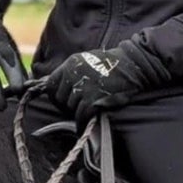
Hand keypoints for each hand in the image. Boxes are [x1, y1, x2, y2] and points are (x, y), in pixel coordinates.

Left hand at [45, 39, 169, 127]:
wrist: (135, 65)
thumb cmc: (111, 66)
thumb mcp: (86, 62)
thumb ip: (70, 74)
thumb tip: (47, 87)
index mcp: (70, 64)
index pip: (50, 85)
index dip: (55, 95)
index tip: (64, 99)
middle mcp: (74, 74)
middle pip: (58, 99)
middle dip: (67, 104)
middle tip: (80, 104)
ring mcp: (83, 87)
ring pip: (70, 108)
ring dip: (78, 111)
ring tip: (90, 106)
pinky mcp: (93, 99)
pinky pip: (81, 116)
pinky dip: (83, 120)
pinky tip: (89, 118)